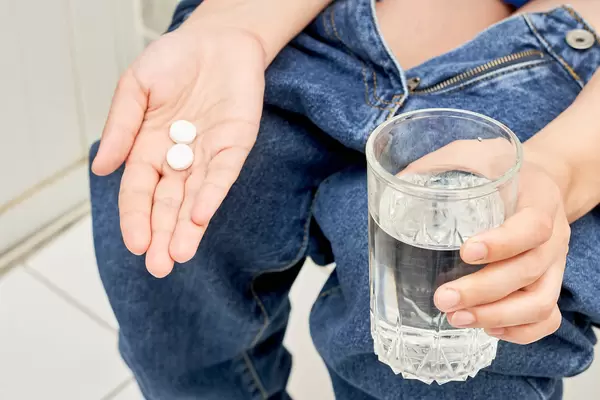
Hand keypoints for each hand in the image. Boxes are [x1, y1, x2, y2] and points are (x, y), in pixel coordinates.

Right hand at [92, 23, 265, 276]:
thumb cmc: (173, 60)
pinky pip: (223, 174)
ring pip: (196, 198)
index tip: (135, 244)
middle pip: (168, 205)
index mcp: (149, 149)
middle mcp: (178, 159)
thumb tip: (100, 170)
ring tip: (179, 255)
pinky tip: (201, 216)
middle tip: (158, 267)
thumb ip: (121, 128)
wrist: (216, 40)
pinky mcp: (235, 145)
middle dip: (162, 235)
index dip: (136, 218)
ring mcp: (207, 155)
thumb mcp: (135, 87)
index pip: (139, 192)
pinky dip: (212, 194)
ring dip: (188, 227)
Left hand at [419, 144, 570, 344]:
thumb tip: (392, 186)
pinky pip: (547, 316)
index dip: (502, 243)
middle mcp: (553, 237)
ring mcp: (553, 264)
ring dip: (498, 316)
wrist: (537, 179)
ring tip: (457, 319)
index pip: (532, 226)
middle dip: (484, 291)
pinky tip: (487, 329)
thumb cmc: (498, 168)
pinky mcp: (547, 282)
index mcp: (538, 200)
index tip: (465, 252)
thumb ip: (439, 165)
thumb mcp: (472, 153)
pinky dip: (521, 331)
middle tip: (443, 298)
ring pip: (540, 302)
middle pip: (529, 271)